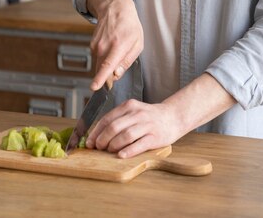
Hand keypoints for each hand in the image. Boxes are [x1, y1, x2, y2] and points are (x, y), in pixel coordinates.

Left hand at [86, 73, 235, 158]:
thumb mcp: (133, 111)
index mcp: (129, 106)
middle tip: (98, 148)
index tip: (89, 142)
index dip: (96, 131)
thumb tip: (98, 134)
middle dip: (102, 139)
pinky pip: (139, 144)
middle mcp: (137, 113)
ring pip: (125, 135)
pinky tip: (121, 155)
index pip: (108, 118)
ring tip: (108, 151)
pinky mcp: (155, 136)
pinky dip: (128, 151)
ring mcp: (147, 125)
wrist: (173, 116)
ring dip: (113, 145)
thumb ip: (119, 119)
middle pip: (114, 127)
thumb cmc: (149, 117)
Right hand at [87, 0, 143, 89]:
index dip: (101, 78)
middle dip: (109, 75)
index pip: (108, 65)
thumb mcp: (138, 43)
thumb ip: (128, 61)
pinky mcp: (92, 45)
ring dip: (108, 63)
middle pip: (103, 69)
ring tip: (117, 48)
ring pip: (100, 64)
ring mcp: (96, 45)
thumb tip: (117, 74)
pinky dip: (105, 56)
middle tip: (118, 67)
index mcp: (119, 45)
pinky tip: (111, 45)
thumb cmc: (129, 25)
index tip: (94, 87)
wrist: (115, 8)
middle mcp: (105, 46)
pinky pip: (98, 58)